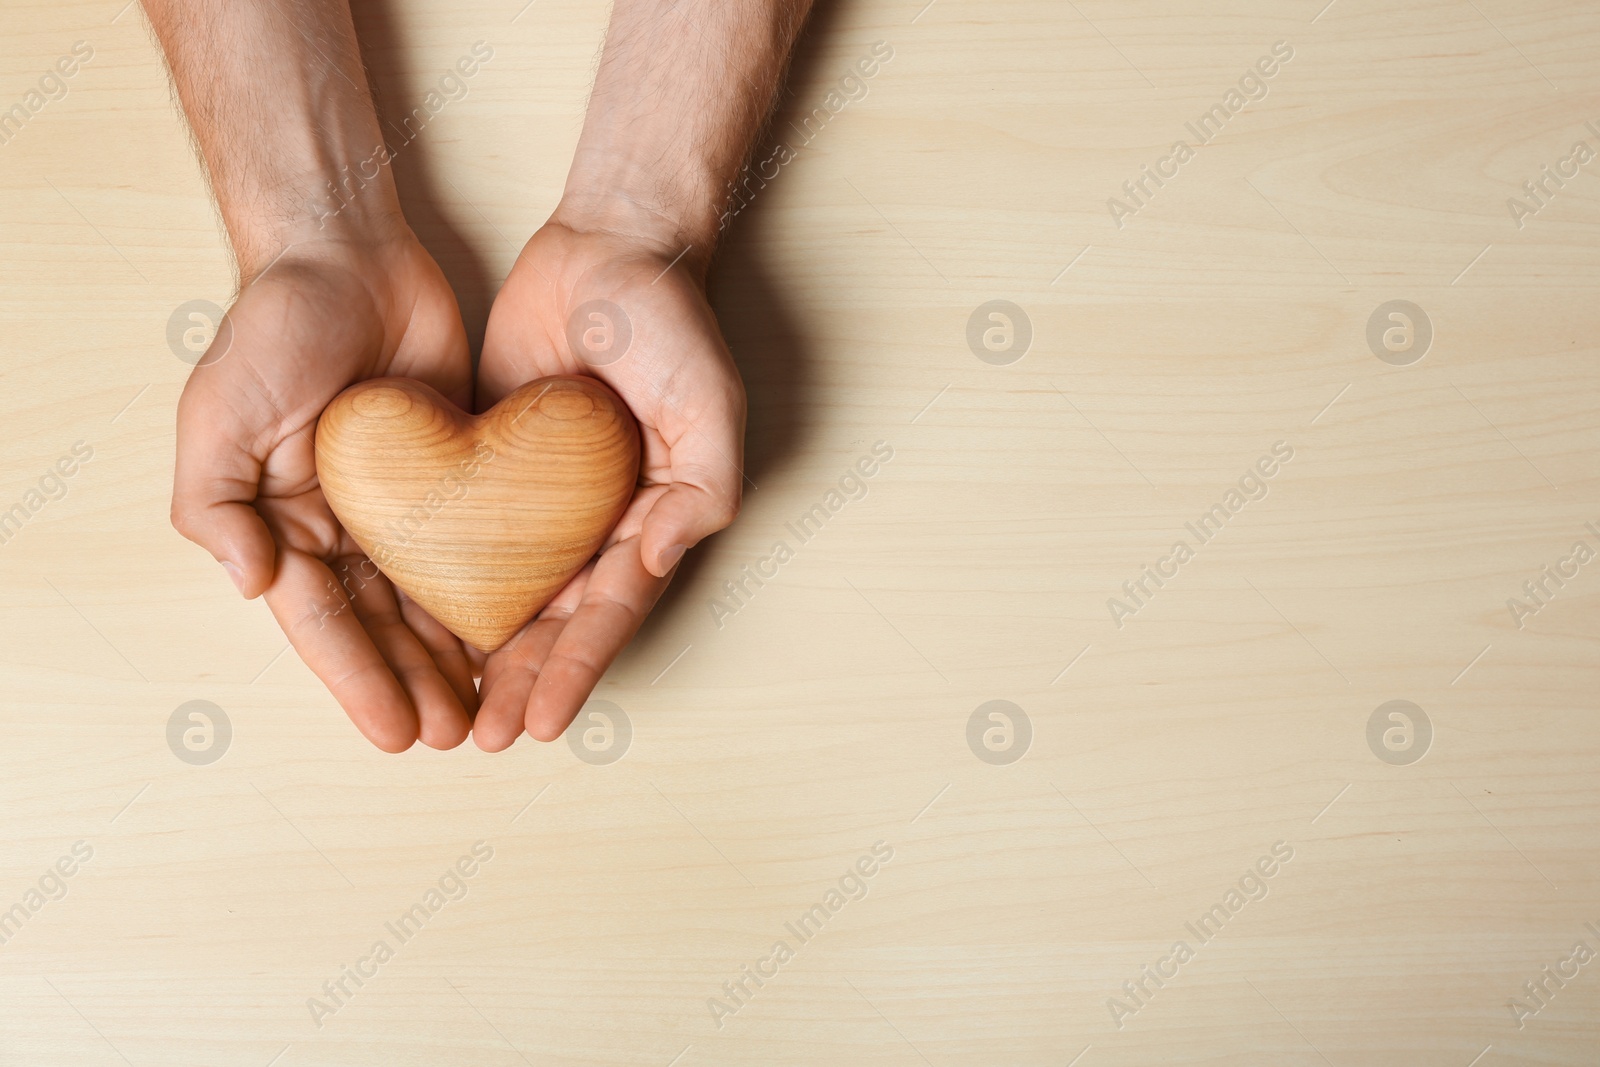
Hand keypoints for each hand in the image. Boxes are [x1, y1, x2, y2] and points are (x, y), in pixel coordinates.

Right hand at [171, 232, 480, 751]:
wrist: (347, 253)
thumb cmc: (273, 328)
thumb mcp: (219, 412)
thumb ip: (214, 502)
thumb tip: (251, 585)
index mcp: (283, 522)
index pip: (322, 620)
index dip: (357, 679)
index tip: (396, 733)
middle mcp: (343, 523)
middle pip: (380, 624)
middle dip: (412, 683)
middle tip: (452, 736)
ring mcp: (401, 501)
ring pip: (430, 598)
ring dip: (452, 656)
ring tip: (484, 710)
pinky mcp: (455, 472)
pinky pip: (477, 544)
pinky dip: (491, 592)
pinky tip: (516, 636)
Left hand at [470, 221, 745, 748]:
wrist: (607, 247)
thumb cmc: (670, 324)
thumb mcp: (710, 403)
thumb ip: (704, 486)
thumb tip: (656, 562)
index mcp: (651, 520)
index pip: (611, 609)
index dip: (577, 669)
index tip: (541, 723)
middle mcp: (597, 522)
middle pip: (555, 620)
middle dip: (523, 683)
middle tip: (483, 737)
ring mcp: (542, 499)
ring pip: (507, 592)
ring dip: (482, 654)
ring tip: (451, 708)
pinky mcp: (491, 465)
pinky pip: (466, 533)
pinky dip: (445, 582)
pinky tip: (414, 626)